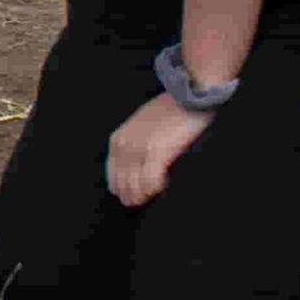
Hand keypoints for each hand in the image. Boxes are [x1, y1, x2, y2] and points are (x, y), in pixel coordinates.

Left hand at [107, 93, 214, 208]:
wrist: (187, 96)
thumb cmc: (168, 111)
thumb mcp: (139, 124)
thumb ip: (132, 142)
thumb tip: (133, 165)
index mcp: (117, 139)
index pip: (113, 174)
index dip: (120, 188)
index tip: (130, 196)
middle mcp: (125, 145)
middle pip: (123, 183)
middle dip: (131, 196)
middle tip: (141, 202)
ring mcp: (140, 148)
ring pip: (135, 185)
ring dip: (143, 195)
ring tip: (152, 196)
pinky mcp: (158, 152)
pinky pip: (151, 181)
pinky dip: (156, 187)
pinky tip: (164, 184)